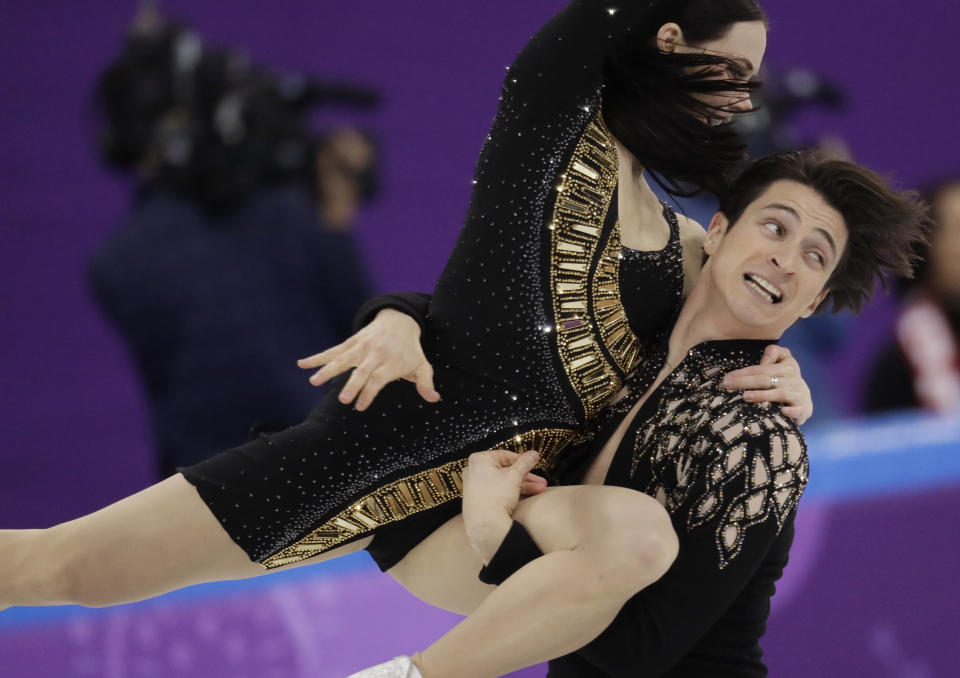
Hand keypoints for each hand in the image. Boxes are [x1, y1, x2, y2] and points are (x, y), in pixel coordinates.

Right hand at [297, 308, 439, 410]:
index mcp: (392, 362)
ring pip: (343, 359)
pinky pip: (333, 351)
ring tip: (313, 382)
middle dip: (352, 385)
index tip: (360, 407)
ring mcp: (361, 347)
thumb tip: (435, 399)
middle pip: (362, 371)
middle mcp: (375, 354)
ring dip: (328, 370)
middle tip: (342, 400)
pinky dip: (317, 357)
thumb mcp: (422, 365)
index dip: (370, 392)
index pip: (379, 379)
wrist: (399, 320)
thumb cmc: (410, 350)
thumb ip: (426, 383)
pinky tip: (301, 364)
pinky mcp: (351, 342)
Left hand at [462, 450, 546, 562]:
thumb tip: (533, 453)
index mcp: (479, 460)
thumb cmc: (496, 496)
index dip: (522, 460)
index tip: (533, 463)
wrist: (485, 525)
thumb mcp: (514, 476)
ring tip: (540, 490)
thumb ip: (525, 463)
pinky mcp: (478, 499)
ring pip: (503, 481)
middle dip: (526, 476)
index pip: (505, 455)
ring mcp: (475, 486)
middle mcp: (474, 471)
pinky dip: (511, 492)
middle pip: (505, 470)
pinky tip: (527, 495)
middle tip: (540, 481)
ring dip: (523, 485)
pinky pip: (497, 491)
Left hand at [721, 345, 812, 424]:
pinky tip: (782, 411)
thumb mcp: (782, 361)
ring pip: (780, 394)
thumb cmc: (785, 380)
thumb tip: (764, 360)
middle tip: (728, 385)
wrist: (803, 401)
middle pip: (767, 379)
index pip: (762, 369)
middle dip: (745, 382)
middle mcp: (794, 379)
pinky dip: (791, 411)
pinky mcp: (803, 409)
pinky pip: (798, 410)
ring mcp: (799, 395)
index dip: (744, 372)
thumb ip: (773, 353)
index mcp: (788, 366)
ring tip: (746, 397)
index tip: (728, 377)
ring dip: (762, 395)